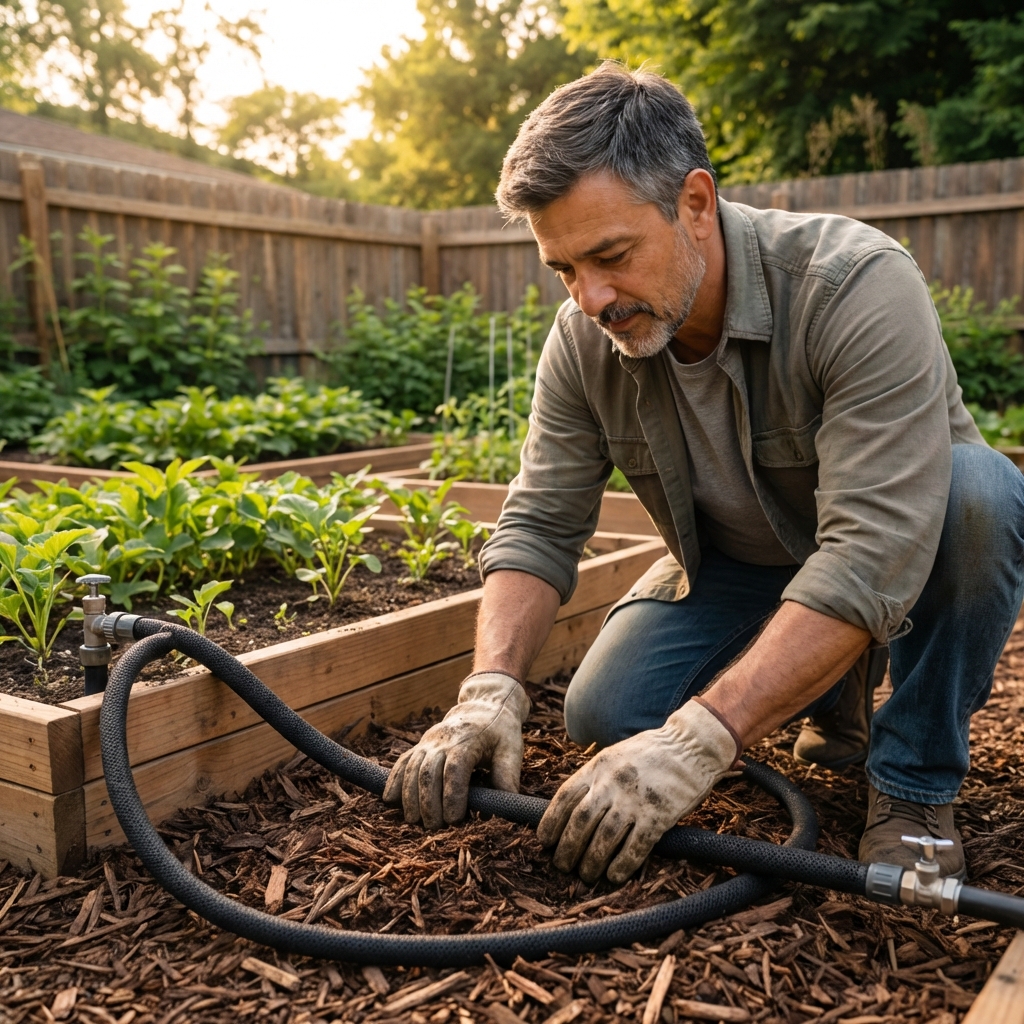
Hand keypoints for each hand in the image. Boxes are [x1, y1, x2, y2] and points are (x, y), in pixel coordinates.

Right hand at [383, 672, 530, 827]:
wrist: (483, 705)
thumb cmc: (500, 731)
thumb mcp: (511, 748)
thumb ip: (508, 776)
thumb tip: (505, 807)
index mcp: (467, 741)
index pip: (455, 770)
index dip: (452, 795)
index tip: (454, 819)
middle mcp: (443, 740)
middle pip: (428, 772)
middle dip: (428, 802)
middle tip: (433, 827)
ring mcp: (428, 742)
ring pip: (411, 768)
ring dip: (409, 796)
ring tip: (413, 820)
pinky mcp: (420, 745)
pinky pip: (402, 762)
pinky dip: (394, 781)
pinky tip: (389, 800)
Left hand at [537, 700, 738, 883]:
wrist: (691, 746)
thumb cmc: (651, 752)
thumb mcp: (615, 755)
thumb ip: (595, 778)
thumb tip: (573, 808)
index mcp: (598, 767)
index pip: (565, 797)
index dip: (551, 822)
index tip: (544, 841)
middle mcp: (612, 783)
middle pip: (580, 822)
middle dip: (567, 848)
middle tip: (562, 866)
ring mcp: (635, 800)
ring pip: (604, 838)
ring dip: (591, 861)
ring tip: (586, 875)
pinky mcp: (659, 815)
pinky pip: (636, 847)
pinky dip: (622, 864)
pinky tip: (615, 875)